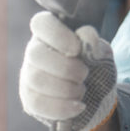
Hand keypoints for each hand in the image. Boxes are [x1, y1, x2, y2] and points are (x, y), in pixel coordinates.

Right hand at [19, 11, 117, 130]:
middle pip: (36, 54)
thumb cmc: (95, 68)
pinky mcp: (29, 99)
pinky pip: (37, 103)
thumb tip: (86, 34)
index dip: (58, 35)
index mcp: (51, 32)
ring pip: (36, 79)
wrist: (97, 97)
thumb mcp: (101, 54)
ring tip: (82, 90)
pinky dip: (62, 107)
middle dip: (66, 68)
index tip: (77, 49)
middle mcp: (34, 51)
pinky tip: (79, 106)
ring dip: (66, 88)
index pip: (41, 23)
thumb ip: (94, 44)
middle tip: (84, 74)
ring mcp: (28, 75)